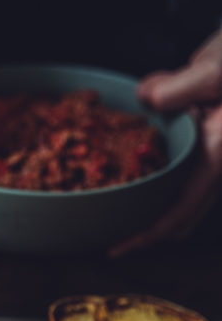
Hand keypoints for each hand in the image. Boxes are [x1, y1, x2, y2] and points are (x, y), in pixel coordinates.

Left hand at [110, 28, 221, 256]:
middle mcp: (214, 162)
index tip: (118, 249)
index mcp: (217, 156)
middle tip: (110, 233)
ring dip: (149, 198)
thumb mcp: (214, 71)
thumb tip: (145, 98)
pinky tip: (132, 151)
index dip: (148, 235)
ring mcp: (210, 153)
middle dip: (146, 228)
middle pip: (179, 215)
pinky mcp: (204, 138)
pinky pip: (175, 164)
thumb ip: (177, 88)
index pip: (181, 212)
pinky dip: (152, 165)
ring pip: (177, 193)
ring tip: (113, 197)